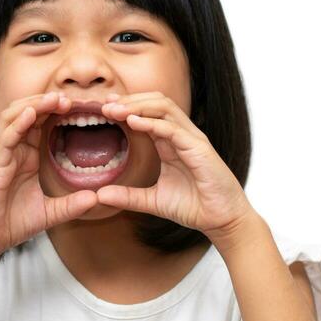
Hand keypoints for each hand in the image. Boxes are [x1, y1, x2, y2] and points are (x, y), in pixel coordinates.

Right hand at [0, 92, 99, 262]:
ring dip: (35, 104)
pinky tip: (33, 113)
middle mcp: (15, 150)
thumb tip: (97, 199)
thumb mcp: (49, 214)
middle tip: (72, 97)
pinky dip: (19, 123)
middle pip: (29, 112)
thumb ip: (71, 205)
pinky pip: (6, 136)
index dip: (58, 111)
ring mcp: (3, 154)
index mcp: (27, 157)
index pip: (42, 123)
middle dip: (48, 101)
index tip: (81, 105)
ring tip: (56, 98)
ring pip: (16, 117)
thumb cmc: (11, 224)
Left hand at [93, 93, 253, 237]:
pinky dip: (152, 123)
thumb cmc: (194, 207)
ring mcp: (192, 139)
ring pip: (164, 108)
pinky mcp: (199, 148)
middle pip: (155, 102)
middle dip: (129, 100)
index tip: (103, 109)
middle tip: (105, 105)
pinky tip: (133, 122)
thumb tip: (100, 195)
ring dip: (138, 106)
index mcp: (170, 142)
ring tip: (115, 110)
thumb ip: (128, 196)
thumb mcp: (153, 201)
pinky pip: (173, 129)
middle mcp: (182, 135)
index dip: (126, 108)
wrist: (221, 220)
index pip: (148, 114)